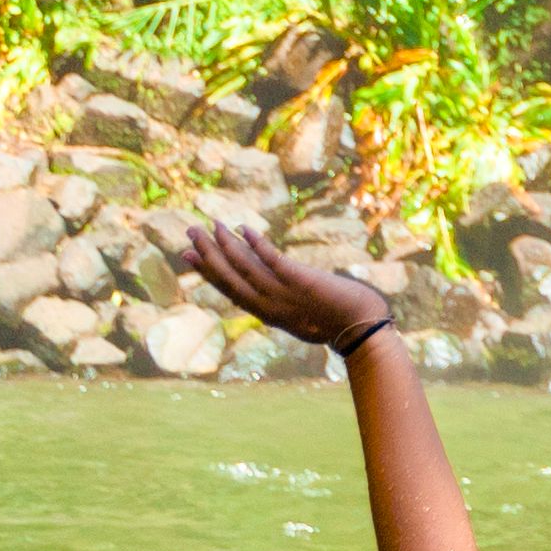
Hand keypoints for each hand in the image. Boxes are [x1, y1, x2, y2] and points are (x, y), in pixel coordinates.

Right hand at [186, 218, 394, 355]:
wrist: (361, 327)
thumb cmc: (336, 320)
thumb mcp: (300, 314)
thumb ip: (282, 302)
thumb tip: (272, 284)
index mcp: (266, 313)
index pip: (229, 289)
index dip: (207, 272)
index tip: (188, 254)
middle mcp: (269, 305)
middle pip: (230, 279)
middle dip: (208, 255)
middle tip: (190, 231)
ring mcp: (284, 293)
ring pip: (246, 269)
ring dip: (226, 246)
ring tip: (211, 224)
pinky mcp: (301, 281)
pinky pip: (274, 261)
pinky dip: (257, 245)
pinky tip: (245, 228)